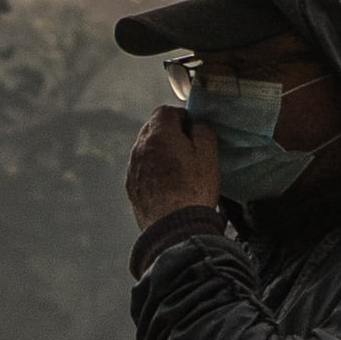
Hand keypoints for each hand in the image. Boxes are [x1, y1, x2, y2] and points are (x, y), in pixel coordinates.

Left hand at [124, 107, 220, 229]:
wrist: (175, 228)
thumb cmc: (193, 191)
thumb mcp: (208, 155)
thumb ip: (202, 130)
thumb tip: (196, 124)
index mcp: (158, 135)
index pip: (164, 111)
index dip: (182, 116)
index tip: (192, 128)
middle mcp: (139, 149)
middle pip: (152, 128)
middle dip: (170, 133)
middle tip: (189, 147)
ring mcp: (133, 168)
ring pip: (146, 149)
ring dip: (161, 152)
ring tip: (181, 168)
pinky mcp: (132, 186)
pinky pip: (143, 169)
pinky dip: (154, 170)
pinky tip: (170, 183)